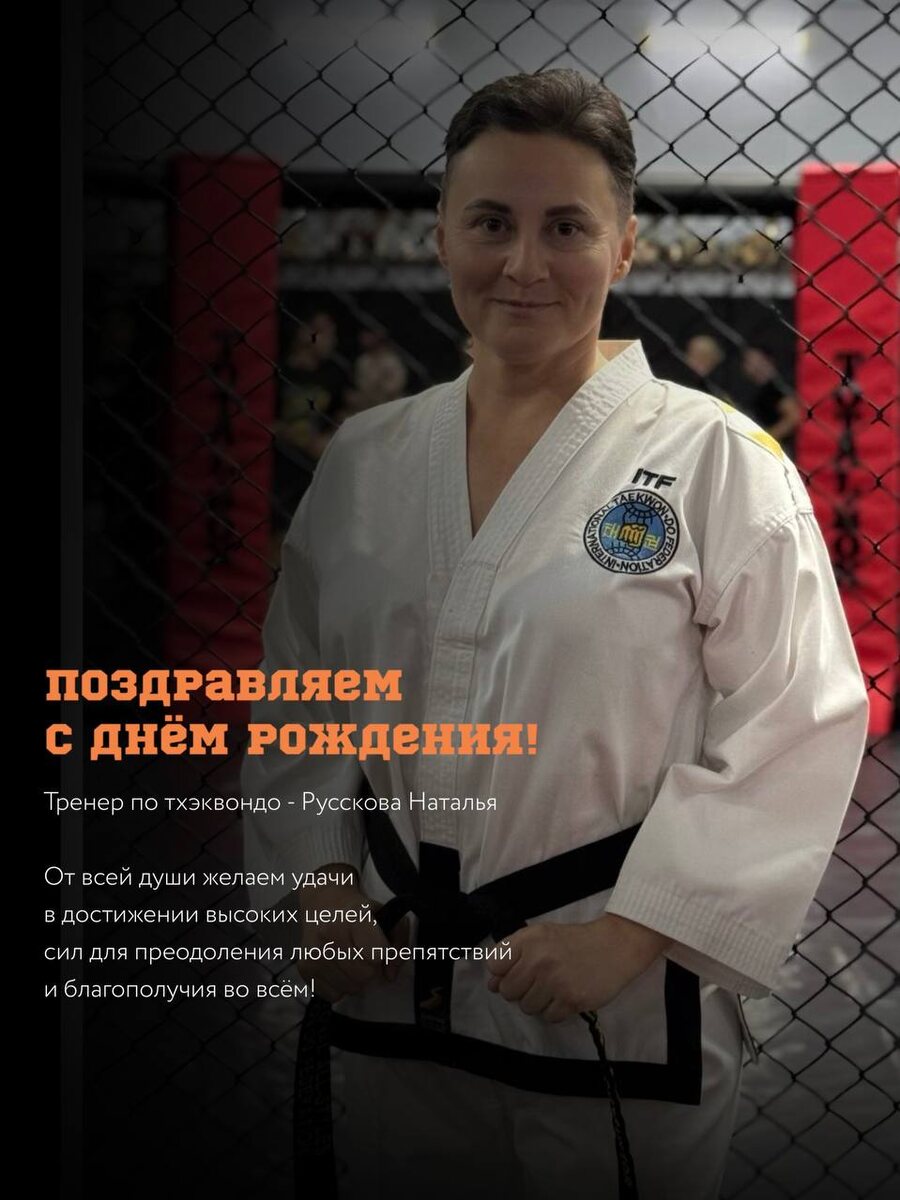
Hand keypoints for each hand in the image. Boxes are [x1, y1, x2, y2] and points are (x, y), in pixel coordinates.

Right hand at [288, 872, 409, 1003]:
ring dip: (356, 979)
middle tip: (365, 954)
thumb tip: (390, 975)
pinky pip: (334, 995)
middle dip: (372, 968)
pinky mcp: (304, 968)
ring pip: (351, 988)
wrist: (323, 902)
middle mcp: (329, 933)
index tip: (379, 945)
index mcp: (353, 916)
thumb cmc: (358, 910)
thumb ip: (399, 943)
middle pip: (365, 975)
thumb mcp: (387, 914)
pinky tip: (337, 966)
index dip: (383, 953)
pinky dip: (340, 986)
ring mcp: (314, 952)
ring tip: (351, 958)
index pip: (377, 953)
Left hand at [485, 913, 671, 1022]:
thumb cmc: (574, 941)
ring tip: (554, 988)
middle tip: (539, 981)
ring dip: (538, 1002)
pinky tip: (565, 996)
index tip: (519, 970)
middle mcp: (539, 959)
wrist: (614, 945)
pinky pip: (547, 1017)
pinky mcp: (571, 1000)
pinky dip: (555, 1011)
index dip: (503, 972)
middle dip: (520, 990)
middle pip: (508, 991)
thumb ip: (514, 956)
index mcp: (528, 939)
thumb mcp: (541, 936)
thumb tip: (492, 985)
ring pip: (526, 1007)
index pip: (494, 965)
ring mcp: (555, 981)